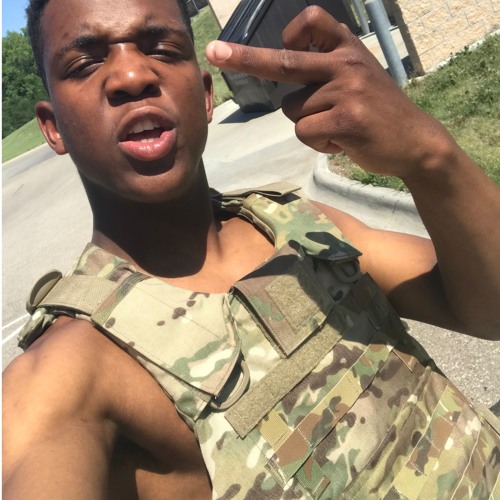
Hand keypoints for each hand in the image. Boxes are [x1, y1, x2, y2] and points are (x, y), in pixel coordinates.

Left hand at [206, 6, 453, 178]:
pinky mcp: (346, 120)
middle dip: (245, 57)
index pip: (312, 22)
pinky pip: (305, 132)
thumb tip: (285, 71)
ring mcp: (346, 91)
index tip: (285, 44)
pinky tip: (341, 141)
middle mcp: (345, 63)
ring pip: (294, 111)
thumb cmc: (380, 111)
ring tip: (339, 126)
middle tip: (214, 51)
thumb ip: (327, 68)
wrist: (415, 141)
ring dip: (310, 124)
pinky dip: (317, 142)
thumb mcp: (360, 77)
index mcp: (347, 49)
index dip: (291, 33)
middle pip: (284, 61)